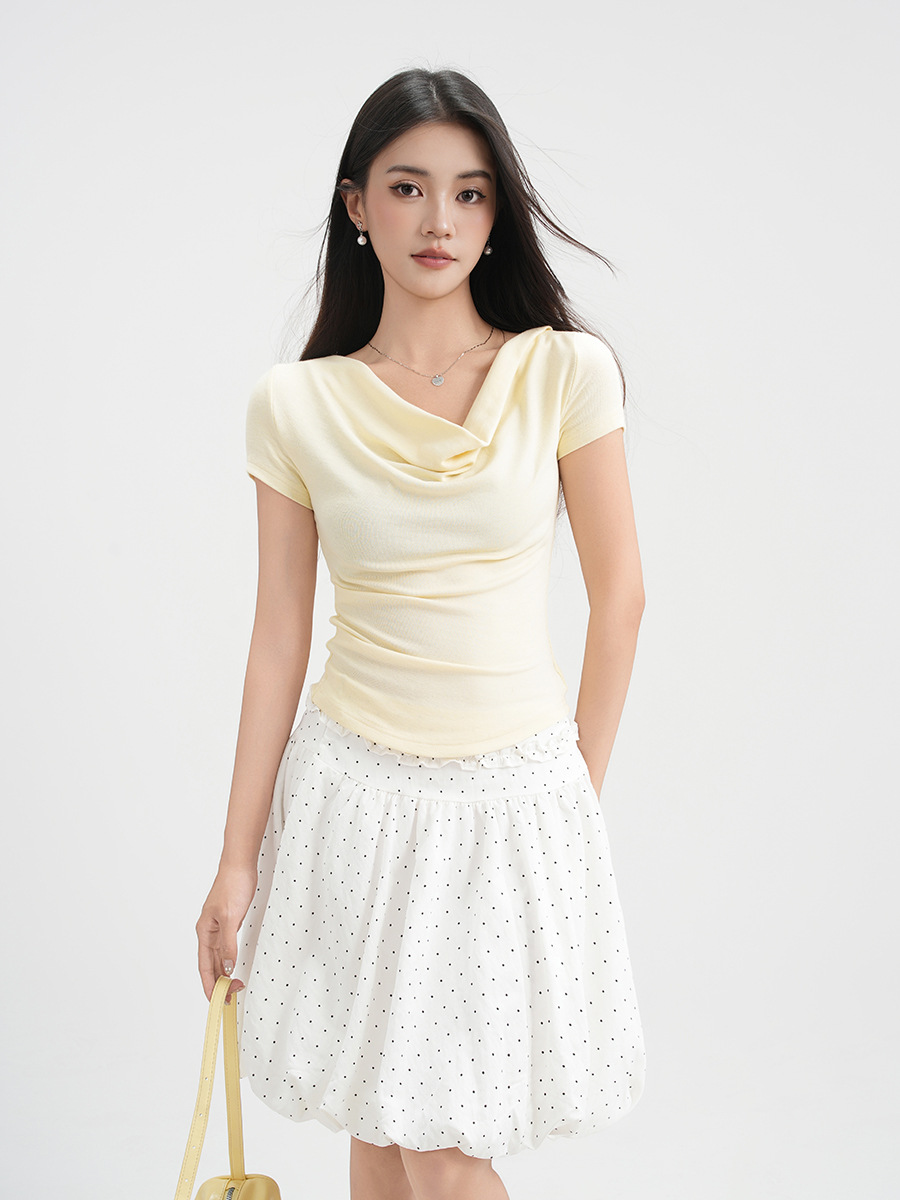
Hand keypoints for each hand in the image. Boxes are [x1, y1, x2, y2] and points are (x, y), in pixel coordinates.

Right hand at [196, 860, 257, 1003]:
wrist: (241, 865)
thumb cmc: (233, 885)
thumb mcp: (230, 917)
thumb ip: (227, 944)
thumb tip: (227, 967)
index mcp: (204, 932)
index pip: (204, 966)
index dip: (209, 985)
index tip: (216, 1001)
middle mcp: (208, 932)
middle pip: (210, 965)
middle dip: (218, 984)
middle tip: (230, 1000)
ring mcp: (218, 928)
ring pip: (218, 959)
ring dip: (224, 974)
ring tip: (233, 989)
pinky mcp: (229, 923)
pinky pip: (226, 949)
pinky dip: (229, 961)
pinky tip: (234, 967)